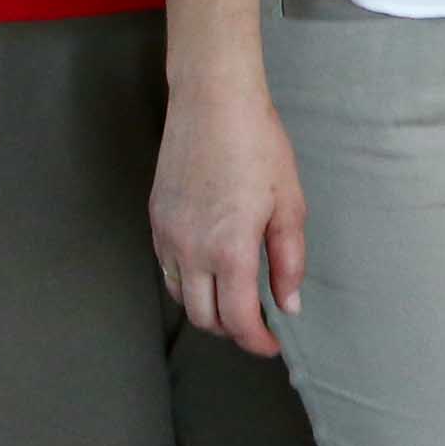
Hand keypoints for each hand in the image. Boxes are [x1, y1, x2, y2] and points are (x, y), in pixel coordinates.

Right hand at [151, 80, 305, 359]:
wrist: (212, 101)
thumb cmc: (257, 145)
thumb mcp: (288, 203)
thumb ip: (288, 260)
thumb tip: (288, 304)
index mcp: (229, 250)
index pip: (237, 320)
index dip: (256, 341)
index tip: (272, 344)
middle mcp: (191, 252)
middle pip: (204, 318)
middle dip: (232, 330)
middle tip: (257, 321)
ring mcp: (168, 237)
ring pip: (180, 298)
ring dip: (206, 308)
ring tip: (234, 297)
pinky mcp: (156, 221)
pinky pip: (167, 270)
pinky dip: (187, 282)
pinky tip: (209, 267)